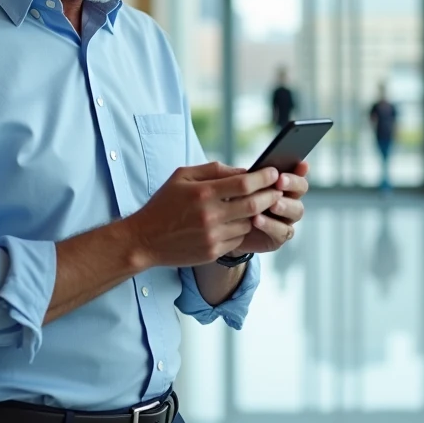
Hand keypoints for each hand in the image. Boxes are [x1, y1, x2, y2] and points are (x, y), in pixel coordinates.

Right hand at [124, 162, 281, 267]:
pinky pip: (238, 239)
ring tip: (252, 206)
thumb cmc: (165, 203)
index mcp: (203, 192)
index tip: (274, 172)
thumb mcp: (182, 176)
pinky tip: (233, 223)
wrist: (145, 240)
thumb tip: (243, 170)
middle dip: (271, 195)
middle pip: (254, 204)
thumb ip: (214, 170)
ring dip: (254, 214)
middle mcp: (210, 215)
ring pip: (249, 223)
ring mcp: (213, 236)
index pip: (245, 183)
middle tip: (278, 189)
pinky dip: (240, 230)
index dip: (264, 177)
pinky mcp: (213, 252)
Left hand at [231, 161, 309, 254]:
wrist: (223, 230)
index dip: (299, 169)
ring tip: (272, 205)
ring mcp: (286, 218)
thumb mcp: (232, 186)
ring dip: (285, 206)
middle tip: (279, 181)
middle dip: (292, 184)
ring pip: (297, 210)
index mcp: (280, 182)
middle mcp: (288, 198)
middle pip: (301, 189)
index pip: (296, 171)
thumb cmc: (231, 202)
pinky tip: (257, 220)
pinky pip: (282, 231)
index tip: (298, 165)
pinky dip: (271, 225)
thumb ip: (238, 176)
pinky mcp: (278, 236)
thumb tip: (246, 172)